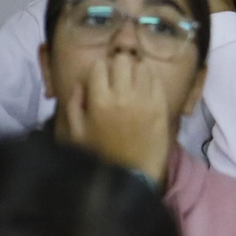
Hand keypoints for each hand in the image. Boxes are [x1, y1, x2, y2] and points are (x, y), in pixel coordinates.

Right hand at [60, 57, 172, 184]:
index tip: (100, 79)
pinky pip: (157, 80)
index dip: (99, 70)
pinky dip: (150, 80)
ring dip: (135, 71)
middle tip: (118, 77)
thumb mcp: (75, 132)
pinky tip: (145, 90)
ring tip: (132, 82)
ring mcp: (145, 100)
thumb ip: (73, 103)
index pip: (99, 66)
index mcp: (99, 101)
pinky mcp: (161, 107)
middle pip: (122, 60)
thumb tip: (80, 82)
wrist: (131, 174)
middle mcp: (123, 96)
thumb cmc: (100, 154)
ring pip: (142, 67)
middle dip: (118, 66)